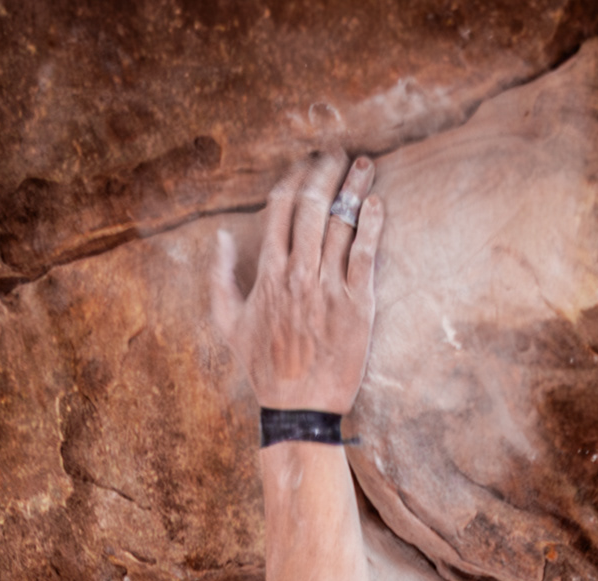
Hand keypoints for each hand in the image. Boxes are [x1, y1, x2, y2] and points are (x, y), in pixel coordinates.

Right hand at [210, 149, 384, 415]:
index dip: (294, 178)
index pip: (280, 208)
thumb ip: (219, 278)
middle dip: (325, 171)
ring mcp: (329, 287)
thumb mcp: (228, 325)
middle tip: (337, 153)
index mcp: (268, 273)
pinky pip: (366, 254)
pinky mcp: (358, 304)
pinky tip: (378, 203)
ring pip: (342, 222)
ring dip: (353, 186)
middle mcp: (298, 274)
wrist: (299, 409)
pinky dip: (373, 224)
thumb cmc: (264, 370)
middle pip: (313, 205)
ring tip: (364, 164)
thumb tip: (220, 237)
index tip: (305, 163)